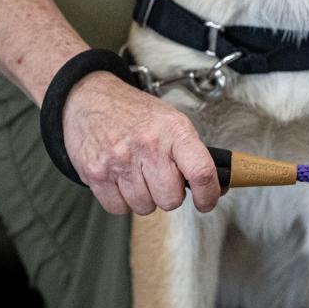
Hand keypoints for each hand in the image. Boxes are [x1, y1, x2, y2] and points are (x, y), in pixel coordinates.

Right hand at [63, 71, 221, 215]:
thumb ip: (194, 153)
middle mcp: (148, 145)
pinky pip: (119, 208)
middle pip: (170, 199)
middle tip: (163, 179)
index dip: (209, 195)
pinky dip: (123, 201)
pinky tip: (123, 180)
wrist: (91, 99)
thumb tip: (217, 186)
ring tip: (139, 174)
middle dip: (170, 194)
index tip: (207, 201)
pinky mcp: (96, 174)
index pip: (201, 172)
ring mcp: (120, 161)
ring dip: (145, 197)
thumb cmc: (135, 112)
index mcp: (174, 130)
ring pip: (145, 207)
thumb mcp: (172, 121)